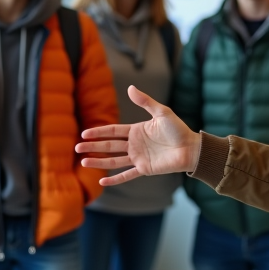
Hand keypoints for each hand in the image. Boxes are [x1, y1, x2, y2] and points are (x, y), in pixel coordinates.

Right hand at [76, 86, 201, 185]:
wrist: (191, 148)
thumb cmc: (178, 129)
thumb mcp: (161, 112)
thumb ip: (145, 102)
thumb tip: (130, 87)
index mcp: (136, 130)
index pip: (112, 131)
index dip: (98, 132)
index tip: (84, 134)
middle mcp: (134, 144)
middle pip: (109, 146)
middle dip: (93, 146)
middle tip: (77, 148)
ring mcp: (138, 157)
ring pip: (113, 160)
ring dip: (99, 162)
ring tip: (83, 162)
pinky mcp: (144, 169)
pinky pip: (127, 175)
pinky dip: (115, 179)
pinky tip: (102, 182)